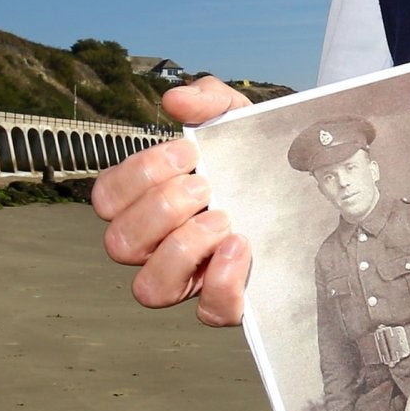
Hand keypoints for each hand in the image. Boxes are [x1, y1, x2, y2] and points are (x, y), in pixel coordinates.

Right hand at [90, 77, 253, 324]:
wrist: (302, 185)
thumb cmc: (249, 154)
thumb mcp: (232, 118)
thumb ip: (205, 99)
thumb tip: (175, 101)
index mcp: (145, 202)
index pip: (107, 198)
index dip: (138, 175)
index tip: (188, 152)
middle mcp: (156, 246)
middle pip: (120, 243)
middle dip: (162, 208)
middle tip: (206, 185)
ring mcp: (188, 278)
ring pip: (150, 288)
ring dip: (183, 248)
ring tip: (222, 217)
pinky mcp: (224, 301)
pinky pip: (208, 311)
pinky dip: (222, 280)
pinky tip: (241, 244)